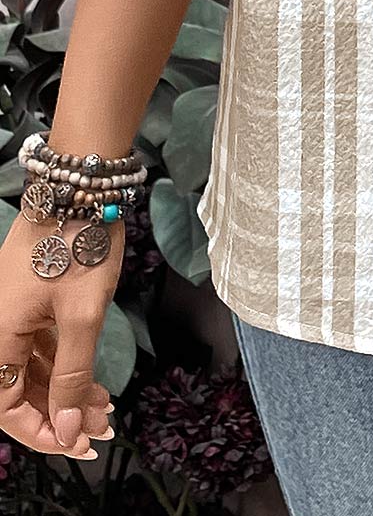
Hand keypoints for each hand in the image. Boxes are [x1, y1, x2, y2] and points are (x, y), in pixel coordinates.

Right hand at [0, 209, 121, 458]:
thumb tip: (66, 429)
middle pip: (21, 389)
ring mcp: (16, 311)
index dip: (41, 433)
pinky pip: (43, 344)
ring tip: (104, 408)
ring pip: (35, 367)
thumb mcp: (83, 315)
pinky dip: (67, 363)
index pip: (6, 407)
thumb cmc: (79, 245)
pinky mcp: (34, 297)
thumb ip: (72, 375)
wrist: (82, 186)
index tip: (77, 445)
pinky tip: (94, 380)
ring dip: (66, 391)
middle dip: (60, 413)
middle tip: (100, 429)